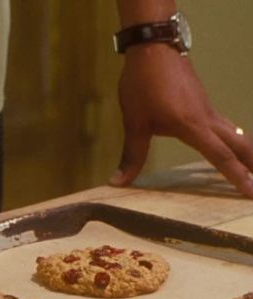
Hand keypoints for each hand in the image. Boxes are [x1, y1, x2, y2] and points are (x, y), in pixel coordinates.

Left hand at [111, 43, 252, 196]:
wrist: (153, 49)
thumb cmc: (142, 85)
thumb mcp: (134, 123)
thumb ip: (131, 155)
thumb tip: (118, 182)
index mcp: (192, 126)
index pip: (220, 156)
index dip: (236, 176)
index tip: (250, 192)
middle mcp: (207, 119)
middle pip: (239, 145)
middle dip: (252, 166)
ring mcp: (208, 110)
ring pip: (236, 134)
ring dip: (247, 152)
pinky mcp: (204, 104)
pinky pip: (226, 126)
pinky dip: (235, 140)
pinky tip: (234, 146)